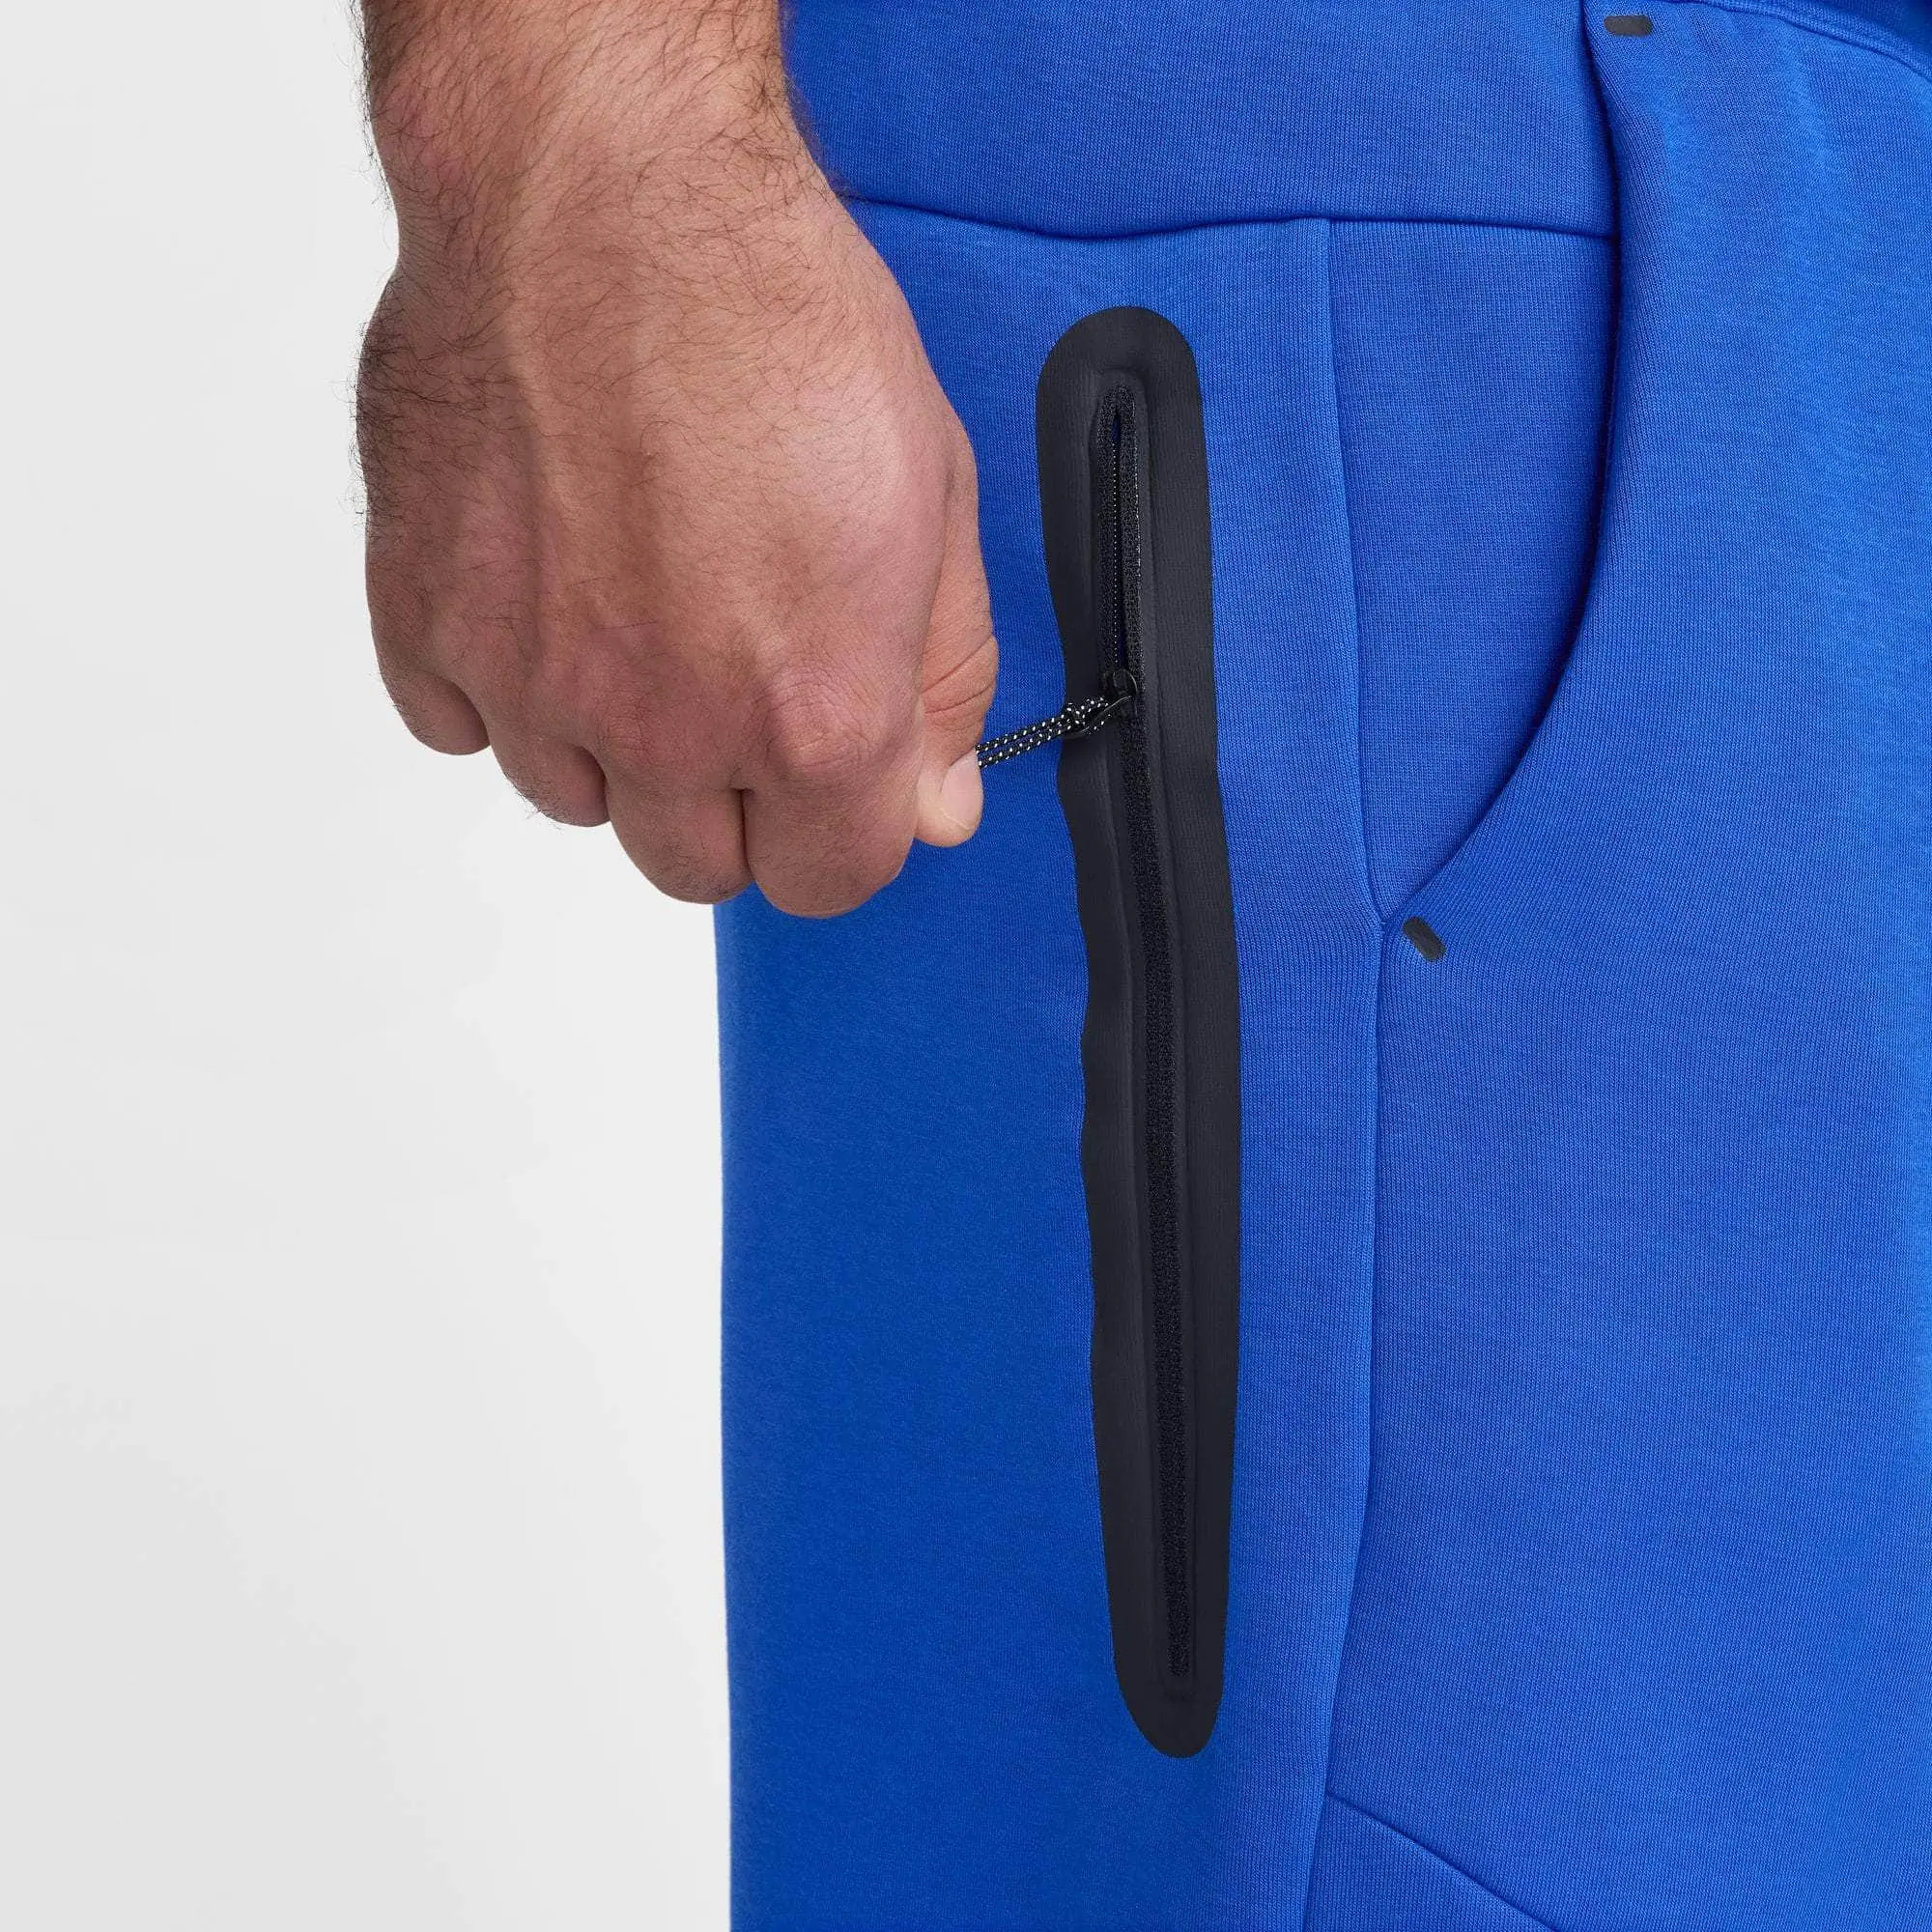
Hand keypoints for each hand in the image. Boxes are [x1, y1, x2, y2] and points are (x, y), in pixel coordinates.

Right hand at [356, 1, 995, 913]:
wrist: (601, 190)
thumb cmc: (771, 312)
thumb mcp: (933, 496)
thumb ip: (944, 682)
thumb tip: (934, 804)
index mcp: (811, 714)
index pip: (829, 881)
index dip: (843, 828)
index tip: (834, 770)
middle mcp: (666, 726)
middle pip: (699, 866)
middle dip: (733, 796)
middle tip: (737, 670)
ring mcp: (532, 683)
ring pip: (579, 801)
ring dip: (615, 740)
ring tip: (638, 601)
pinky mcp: (425, 626)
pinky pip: (463, 725)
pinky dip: (504, 680)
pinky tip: (548, 584)